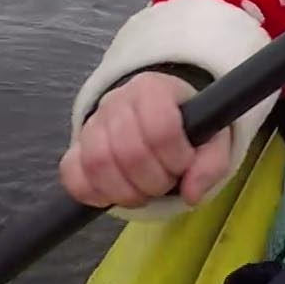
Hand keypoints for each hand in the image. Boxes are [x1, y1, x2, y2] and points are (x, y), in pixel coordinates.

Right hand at [58, 71, 232, 208]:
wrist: (155, 112)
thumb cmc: (185, 126)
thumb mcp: (213, 139)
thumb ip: (211, 164)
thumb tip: (191, 194)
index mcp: (153, 89)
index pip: (161, 128)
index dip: (176, 157)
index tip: (184, 163)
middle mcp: (117, 101)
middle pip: (128, 151)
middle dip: (153, 181)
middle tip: (165, 182)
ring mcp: (92, 124)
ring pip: (97, 164)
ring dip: (125, 191)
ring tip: (143, 192)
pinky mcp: (76, 147)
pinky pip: (71, 173)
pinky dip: (93, 193)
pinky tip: (114, 194)